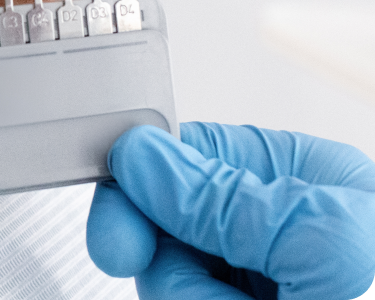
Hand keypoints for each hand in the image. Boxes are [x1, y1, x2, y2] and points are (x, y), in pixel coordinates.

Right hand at [86, 123, 374, 299]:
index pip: (187, 156)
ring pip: (171, 287)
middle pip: (167, 231)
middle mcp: (272, 233)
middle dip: (178, 273)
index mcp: (300, 181)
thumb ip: (223, 196)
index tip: (119, 228)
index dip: (141, 186)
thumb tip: (139, 155)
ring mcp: (255, 287)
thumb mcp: (323, 240)